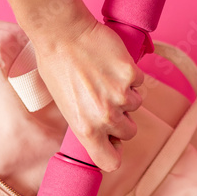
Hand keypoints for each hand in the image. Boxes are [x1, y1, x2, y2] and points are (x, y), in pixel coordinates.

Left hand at [33, 18, 144, 171]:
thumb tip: (105, 133)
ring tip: (105, 77)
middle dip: (122, 118)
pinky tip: (111, 64)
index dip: (114, 152)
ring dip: (126, 94)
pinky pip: (139, 81)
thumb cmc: (57, 67)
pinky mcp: (131, 74)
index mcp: (85, 129)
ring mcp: (120, 96)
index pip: (110, 162)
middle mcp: (105, 117)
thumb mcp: (66, 105)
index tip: (112, 142)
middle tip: (107, 100)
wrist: (62, 33)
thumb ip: (86, 123)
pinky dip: (130, 74)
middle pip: (129, 131)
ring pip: (136, 104)